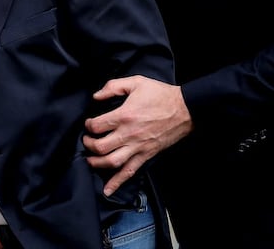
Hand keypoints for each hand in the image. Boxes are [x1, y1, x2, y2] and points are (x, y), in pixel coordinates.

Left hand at [82, 75, 192, 195]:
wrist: (186, 109)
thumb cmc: (161, 95)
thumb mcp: (136, 82)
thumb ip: (113, 87)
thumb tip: (96, 96)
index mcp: (124, 116)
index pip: (96, 126)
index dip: (88, 126)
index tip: (89, 124)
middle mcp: (129, 134)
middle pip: (100, 147)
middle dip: (88, 145)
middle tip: (87, 141)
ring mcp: (138, 147)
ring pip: (112, 162)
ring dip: (97, 163)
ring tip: (90, 159)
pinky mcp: (146, 155)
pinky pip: (130, 172)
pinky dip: (117, 182)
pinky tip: (107, 190)